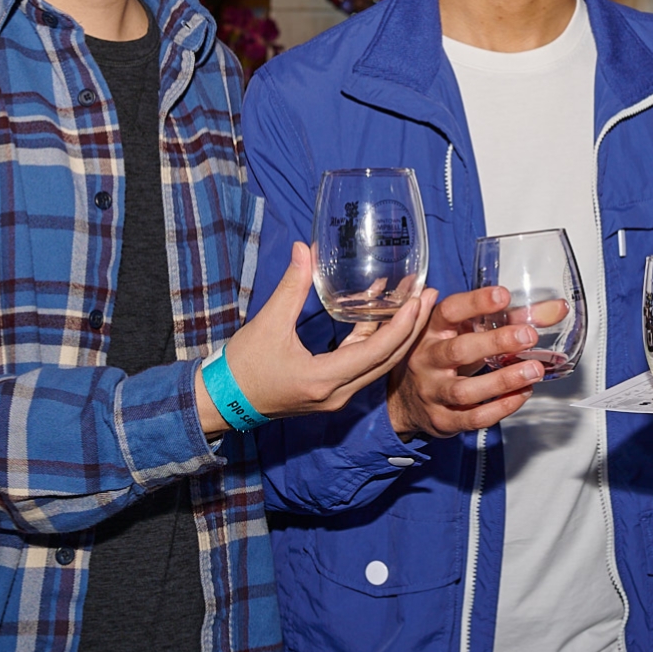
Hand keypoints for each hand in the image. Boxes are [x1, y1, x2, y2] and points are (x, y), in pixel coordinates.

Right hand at [198, 242, 433, 435]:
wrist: (223, 402)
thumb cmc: (243, 367)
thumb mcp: (267, 324)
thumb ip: (291, 287)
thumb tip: (305, 249)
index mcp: (325, 379)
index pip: (376, 353)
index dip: (401, 327)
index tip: (418, 301)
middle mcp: (338, 393)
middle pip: (387, 361)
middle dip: (411, 328)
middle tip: (429, 296)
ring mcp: (336, 394)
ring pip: (378, 364)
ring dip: (397, 334)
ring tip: (414, 302)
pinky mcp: (331, 390)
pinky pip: (362, 365)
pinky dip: (373, 340)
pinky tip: (378, 313)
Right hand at [386, 285, 549, 438]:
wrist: (405, 401)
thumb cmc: (443, 355)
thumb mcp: (464, 331)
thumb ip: (509, 318)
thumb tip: (557, 308)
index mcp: (431, 329)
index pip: (450, 311)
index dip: (475, 302)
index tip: (503, 296)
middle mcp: (427, 359)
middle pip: (458, 350)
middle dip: (495, 343)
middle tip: (528, 336)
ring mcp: (432, 391)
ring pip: (465, 390)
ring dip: (502, 380)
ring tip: (534, 371)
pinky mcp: (442, 419)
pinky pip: (472, 418)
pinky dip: (500, 408)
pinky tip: (522, 394)